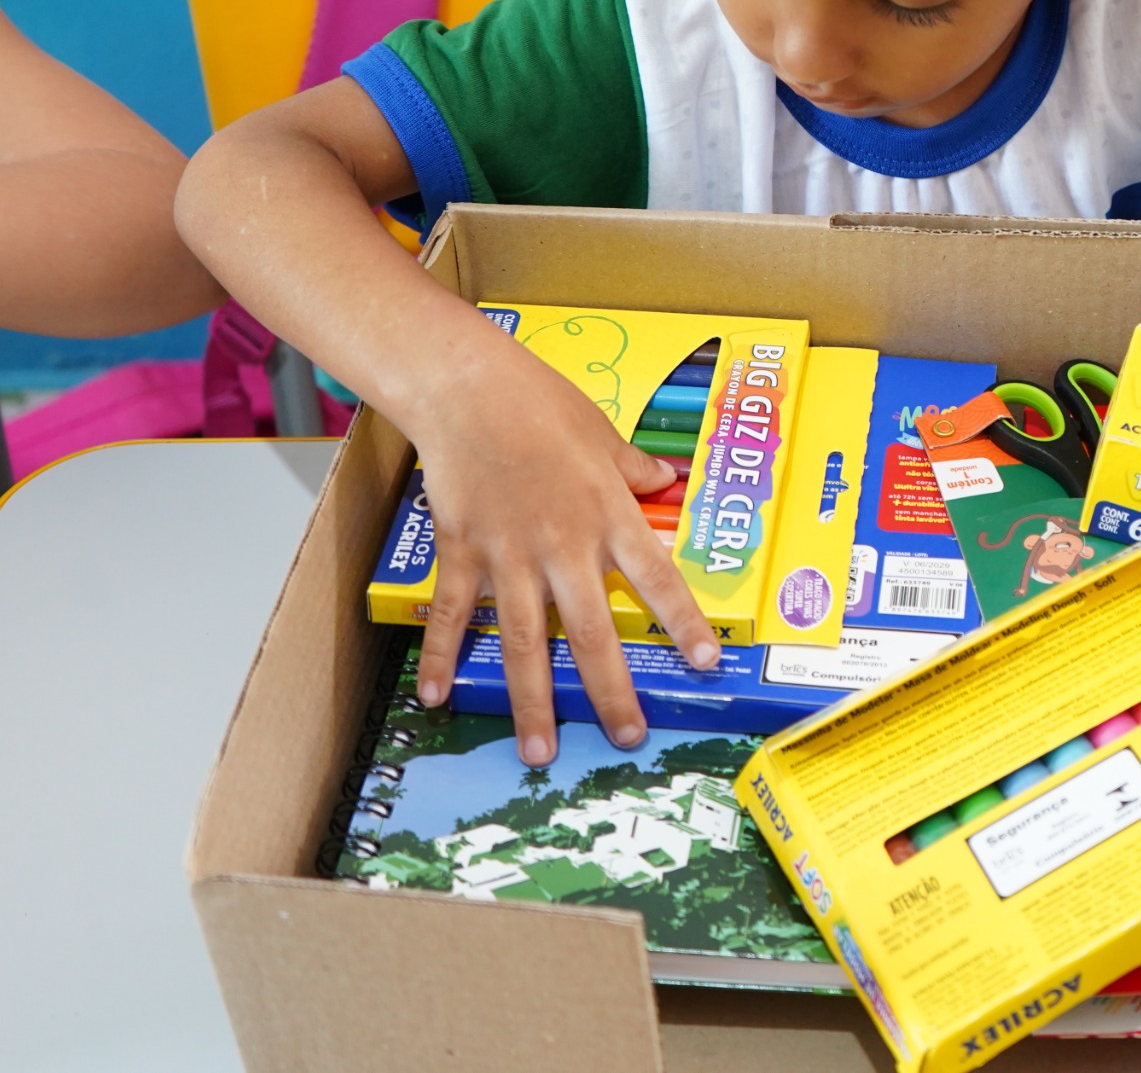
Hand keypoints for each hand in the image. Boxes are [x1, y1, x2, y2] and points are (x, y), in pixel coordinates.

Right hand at [408, 352, 719, 764]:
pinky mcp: (463, 552)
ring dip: (532, 702)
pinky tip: (435, 698)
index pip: (658, 579)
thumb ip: (634, 468)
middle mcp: (564, 545)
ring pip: (524, 641)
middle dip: (611, 692)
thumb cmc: (541, 402)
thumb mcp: (604, 433)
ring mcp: (510, 555)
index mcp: (609, 515)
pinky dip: (442, 656)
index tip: (705, 665)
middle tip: (627, 738)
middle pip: (592, 632)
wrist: (469, 388)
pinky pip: (453, 615)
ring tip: (540, 753)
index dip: (683, 623)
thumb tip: (666, 479)